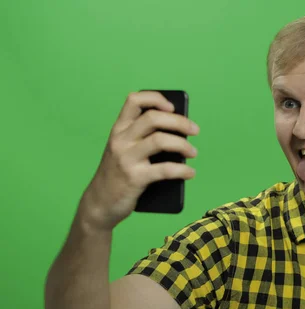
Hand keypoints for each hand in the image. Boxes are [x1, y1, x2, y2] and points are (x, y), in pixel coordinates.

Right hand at [78, 91, 198, 230]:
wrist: (99, 204)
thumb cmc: (119, 174)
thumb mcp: (124, 150)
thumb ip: (143, 138)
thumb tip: (181, 133)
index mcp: (119, 129)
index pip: (134, 100)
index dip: (156, 99)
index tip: (173, 107)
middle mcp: (121, 140)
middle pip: (153, 118)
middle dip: (180, 122)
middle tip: (195, 130)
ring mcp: (126, 158)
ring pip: (160, 140)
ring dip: (183, 145)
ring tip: (193, 153)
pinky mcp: (134, 178)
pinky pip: (164, 170)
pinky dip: (182, 170)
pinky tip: (190, 173)